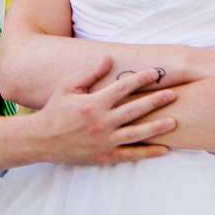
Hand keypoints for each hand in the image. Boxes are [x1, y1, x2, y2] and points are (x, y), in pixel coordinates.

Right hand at [27, 56, 176, 164]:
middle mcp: (102, 122)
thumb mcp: (68, 88)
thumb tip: (109, 58)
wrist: (40, 140)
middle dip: (156, 101)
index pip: (123, 87)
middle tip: (174, 94)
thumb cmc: (54, 111)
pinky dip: (148, 152)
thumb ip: (89, 74)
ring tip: (174, 121)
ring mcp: (105, 141)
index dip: (141, 79)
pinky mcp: (105, 156)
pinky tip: (164, 149)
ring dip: (157, 127)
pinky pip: (131, 154)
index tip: (156, 73)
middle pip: (135, 109)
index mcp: (94, 103)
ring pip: (137, 133)